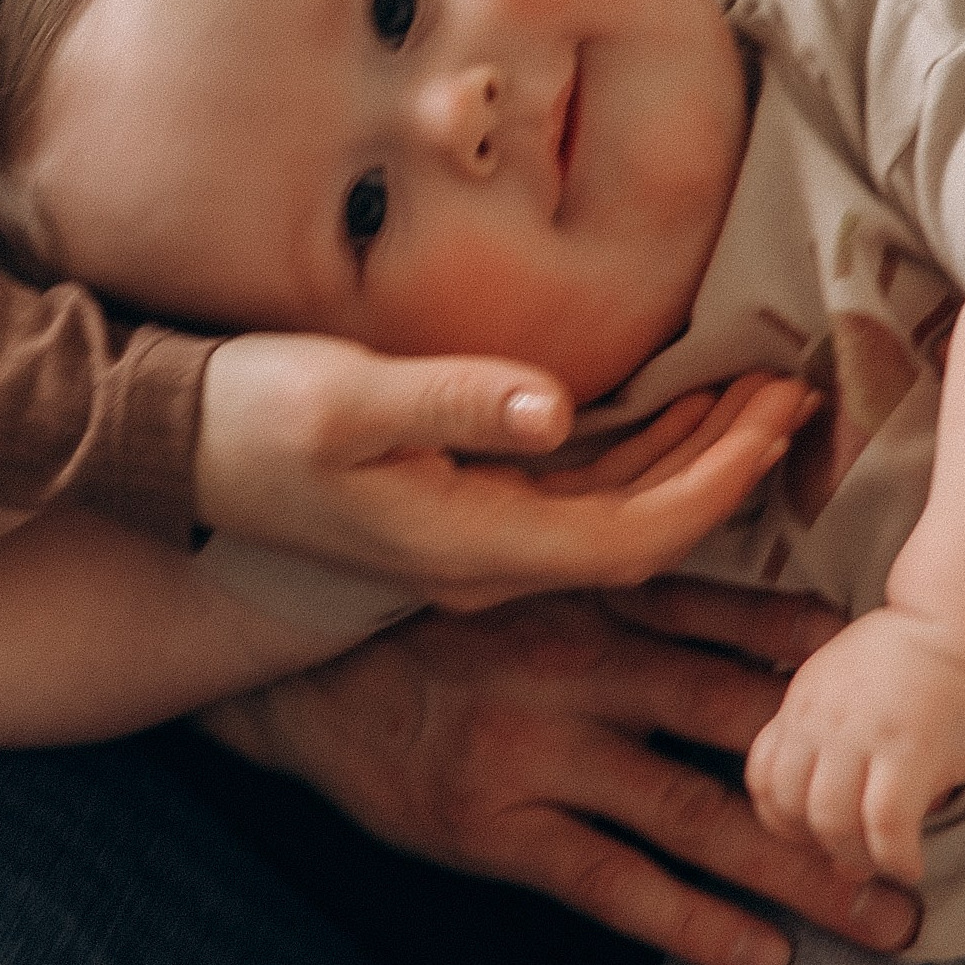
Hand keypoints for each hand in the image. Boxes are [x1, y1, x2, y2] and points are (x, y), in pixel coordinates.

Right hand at [193, 340, 810, 606]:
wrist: (164, 451)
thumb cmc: (243, 419)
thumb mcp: (339, 402)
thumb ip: (452, 404)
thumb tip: (556, 410)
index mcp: (467, 549)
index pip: (631, 538)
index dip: (715, 487)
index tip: (775, 420)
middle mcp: (483, 566)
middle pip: (643, 540)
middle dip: (729, 474)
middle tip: (800, 402)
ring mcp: (472, 547)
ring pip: (612, 520)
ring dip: (691, 464)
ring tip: (762, 399)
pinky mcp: (458, 514)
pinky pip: (571, 501)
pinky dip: (634, 459)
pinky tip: (679, 414)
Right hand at [207, 583, 921, 964]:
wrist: (303, 680)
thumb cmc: (443, 627)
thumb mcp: (537, 574)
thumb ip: (637, 584)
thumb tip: (755, 602)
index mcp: (600, 595)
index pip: (743, 624)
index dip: (836, 666)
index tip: (925, 701)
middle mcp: (582, 662)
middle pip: (747, 727)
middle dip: (847, 786)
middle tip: (937, 838)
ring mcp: (539, 748)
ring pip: (697, 817)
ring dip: (799, 875)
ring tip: (884, 920)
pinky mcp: (495, 826)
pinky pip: (613, 884)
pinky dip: (692, 925)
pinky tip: (763, 960)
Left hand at [744, 607, 964, 885]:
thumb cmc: (934, 669)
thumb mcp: (866, 705)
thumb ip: (845, 764)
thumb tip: (841, 862)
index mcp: (808, 701)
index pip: (763, 777)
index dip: (785, 820)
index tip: (822, 834)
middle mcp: (825, 717)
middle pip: (789, 805)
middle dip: (819, 844)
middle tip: (859, 853)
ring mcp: (865, 732)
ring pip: (829, 820)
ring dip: (856, 857)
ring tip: (886, 862)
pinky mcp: (913, 748)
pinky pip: (885, 823)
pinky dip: (894, 858)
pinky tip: (912, 864)